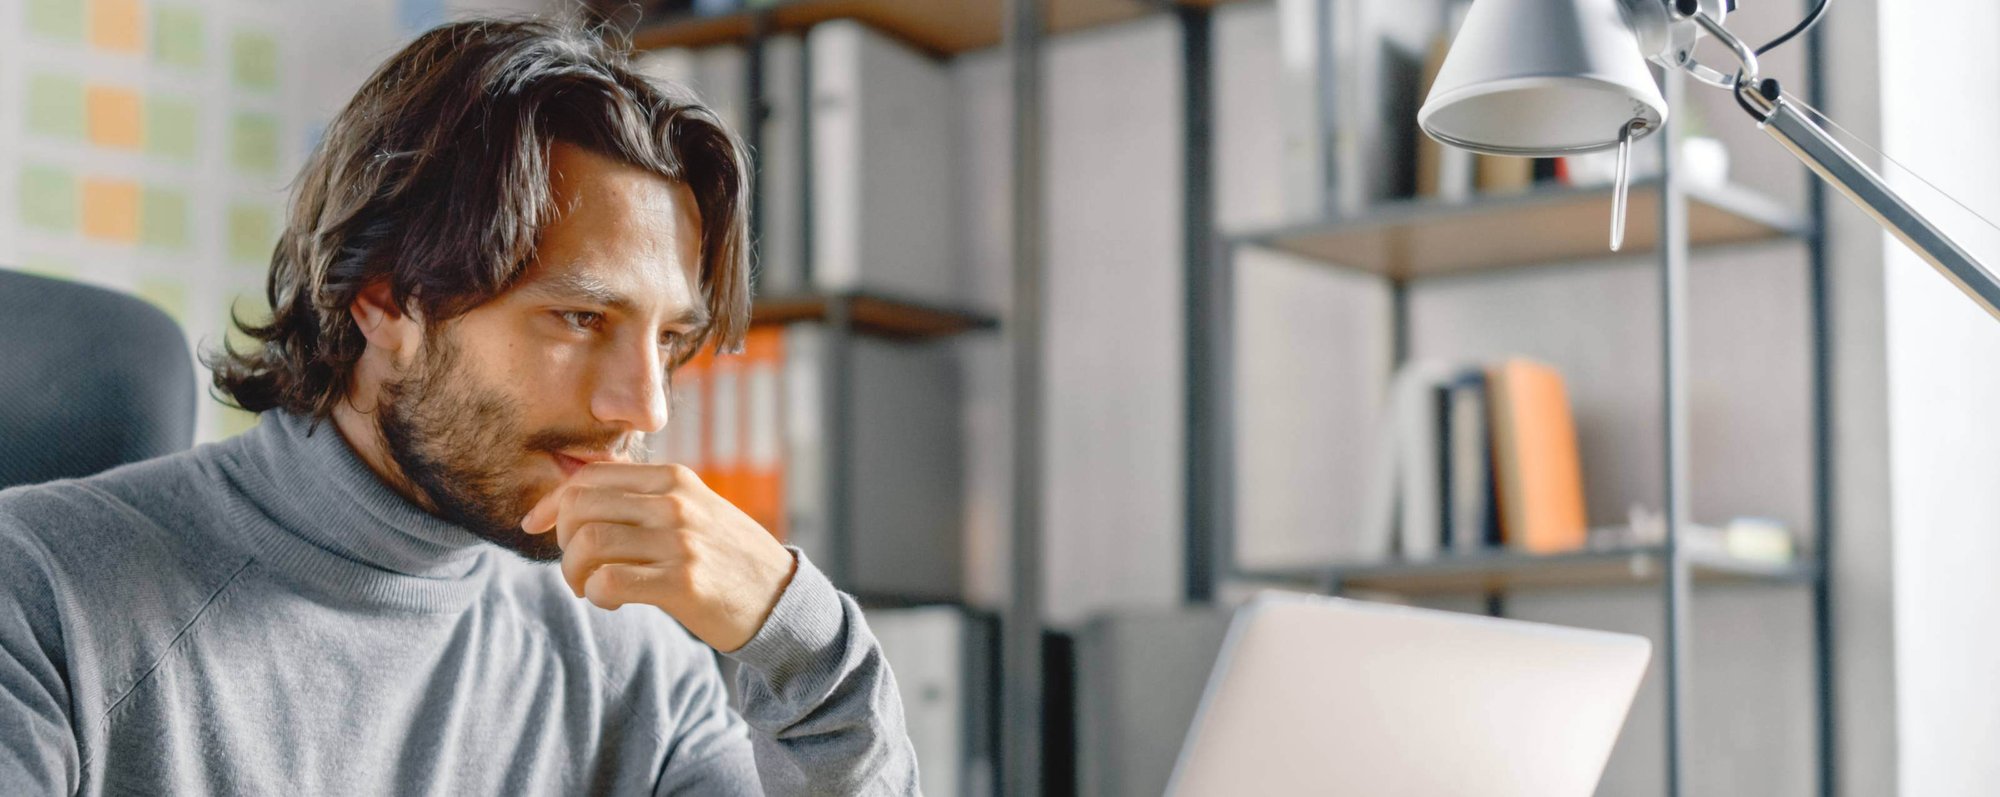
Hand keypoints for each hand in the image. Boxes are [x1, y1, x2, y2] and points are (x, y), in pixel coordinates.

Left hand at [521, 462, 797, 652]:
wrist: (780, 598)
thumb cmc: (726, 558)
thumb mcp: (694, 509)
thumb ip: (644, 497)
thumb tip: (573, 495)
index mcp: (674, 478)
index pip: (590, 476)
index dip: (552, 502)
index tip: (536, 525)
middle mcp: (675, 503)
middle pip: (581, 507)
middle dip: (562, 540)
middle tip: (577, 566)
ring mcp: (680, 541)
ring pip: (588, 543)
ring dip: (574, 572)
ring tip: (589, 587)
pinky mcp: (683, 582)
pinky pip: (609, 581)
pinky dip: (596, 594)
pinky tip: (612, 601)